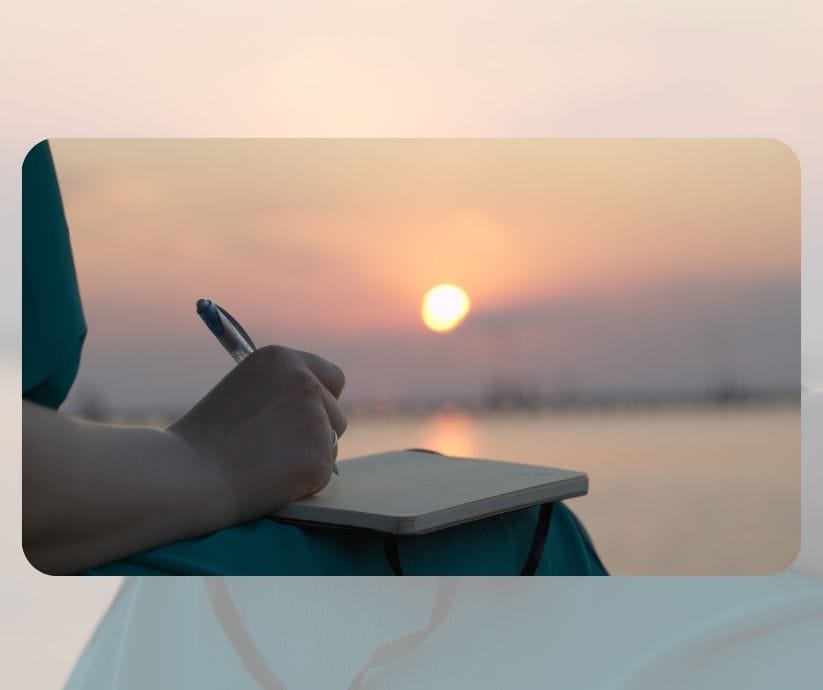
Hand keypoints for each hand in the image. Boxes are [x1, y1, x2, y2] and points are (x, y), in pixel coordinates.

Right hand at [168, 345, 346, 523]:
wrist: (188, 475)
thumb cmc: (203, 440)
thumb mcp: (242, 392)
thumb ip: (279, 393)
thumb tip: (311, 410)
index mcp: (282, 359)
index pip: (331, 378)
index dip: (322, 401)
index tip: (309, 418)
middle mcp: (305, 381)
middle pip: (336, 414)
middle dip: (316, 433)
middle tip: (275, 450)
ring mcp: (316, 418)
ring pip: (331, 444)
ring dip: (308, 457)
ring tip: (264, 464)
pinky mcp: (321, 455)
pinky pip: (323, 473)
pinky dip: (303, 482)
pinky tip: (269, 480)